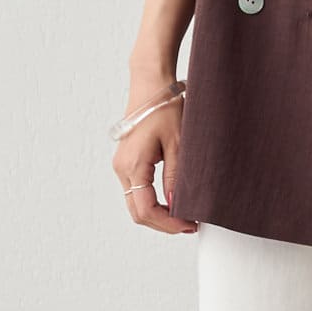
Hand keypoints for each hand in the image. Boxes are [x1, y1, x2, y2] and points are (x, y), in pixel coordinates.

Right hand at [111, 83, 197, 234]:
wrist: (152, 86)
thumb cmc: (165, 108)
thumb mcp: (179, 144)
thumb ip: (176, 177)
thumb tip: (177, 204)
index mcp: (133, 165)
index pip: (146, 209)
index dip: (168, 223)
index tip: (189, 225)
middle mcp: (122, 168)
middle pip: (138, 212)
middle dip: (163, 223)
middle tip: (190, 225)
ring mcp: (122, 166)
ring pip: (136, 204)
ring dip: (159, 214)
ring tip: (184, 214)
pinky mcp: (127, 162)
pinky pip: (137, 191)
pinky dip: (153, 202)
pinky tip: (172, 201)